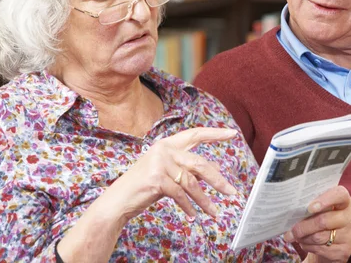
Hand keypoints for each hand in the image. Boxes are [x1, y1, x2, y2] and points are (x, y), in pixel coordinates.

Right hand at [104, 127, 238, 220]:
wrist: (118, 200)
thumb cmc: (144, 187)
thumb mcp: (167, 173)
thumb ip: (187, 169)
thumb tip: (214, 171)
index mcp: (167, 144)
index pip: (195, 134)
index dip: (215, 134)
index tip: (232, 133)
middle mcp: (164, 149)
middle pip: (199, 163)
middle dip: (218, 180)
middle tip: (232, 192)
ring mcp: (159, 162)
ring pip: (191, 182)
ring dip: (204, 201)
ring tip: (214, 212)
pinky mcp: (156, 178)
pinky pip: (180, 194)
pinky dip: (189, 207)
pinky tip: (194, 216)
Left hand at [285, 186, 350, 262]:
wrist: (333, 242)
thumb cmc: (322, 219)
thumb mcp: (320, 209)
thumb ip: (311, 206)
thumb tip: (292, 211)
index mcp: (344, 202)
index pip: (340, 195)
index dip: (325, 200)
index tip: (310, 207)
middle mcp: (350, 218)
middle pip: (324, 221)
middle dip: (303, 226)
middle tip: (291, 230)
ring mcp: (349, 236)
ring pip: (318, 237)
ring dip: (303, 238)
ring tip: (296, 236)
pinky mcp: (344, 251)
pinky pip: (320, 249)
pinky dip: (307, 246)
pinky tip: (305, 243)